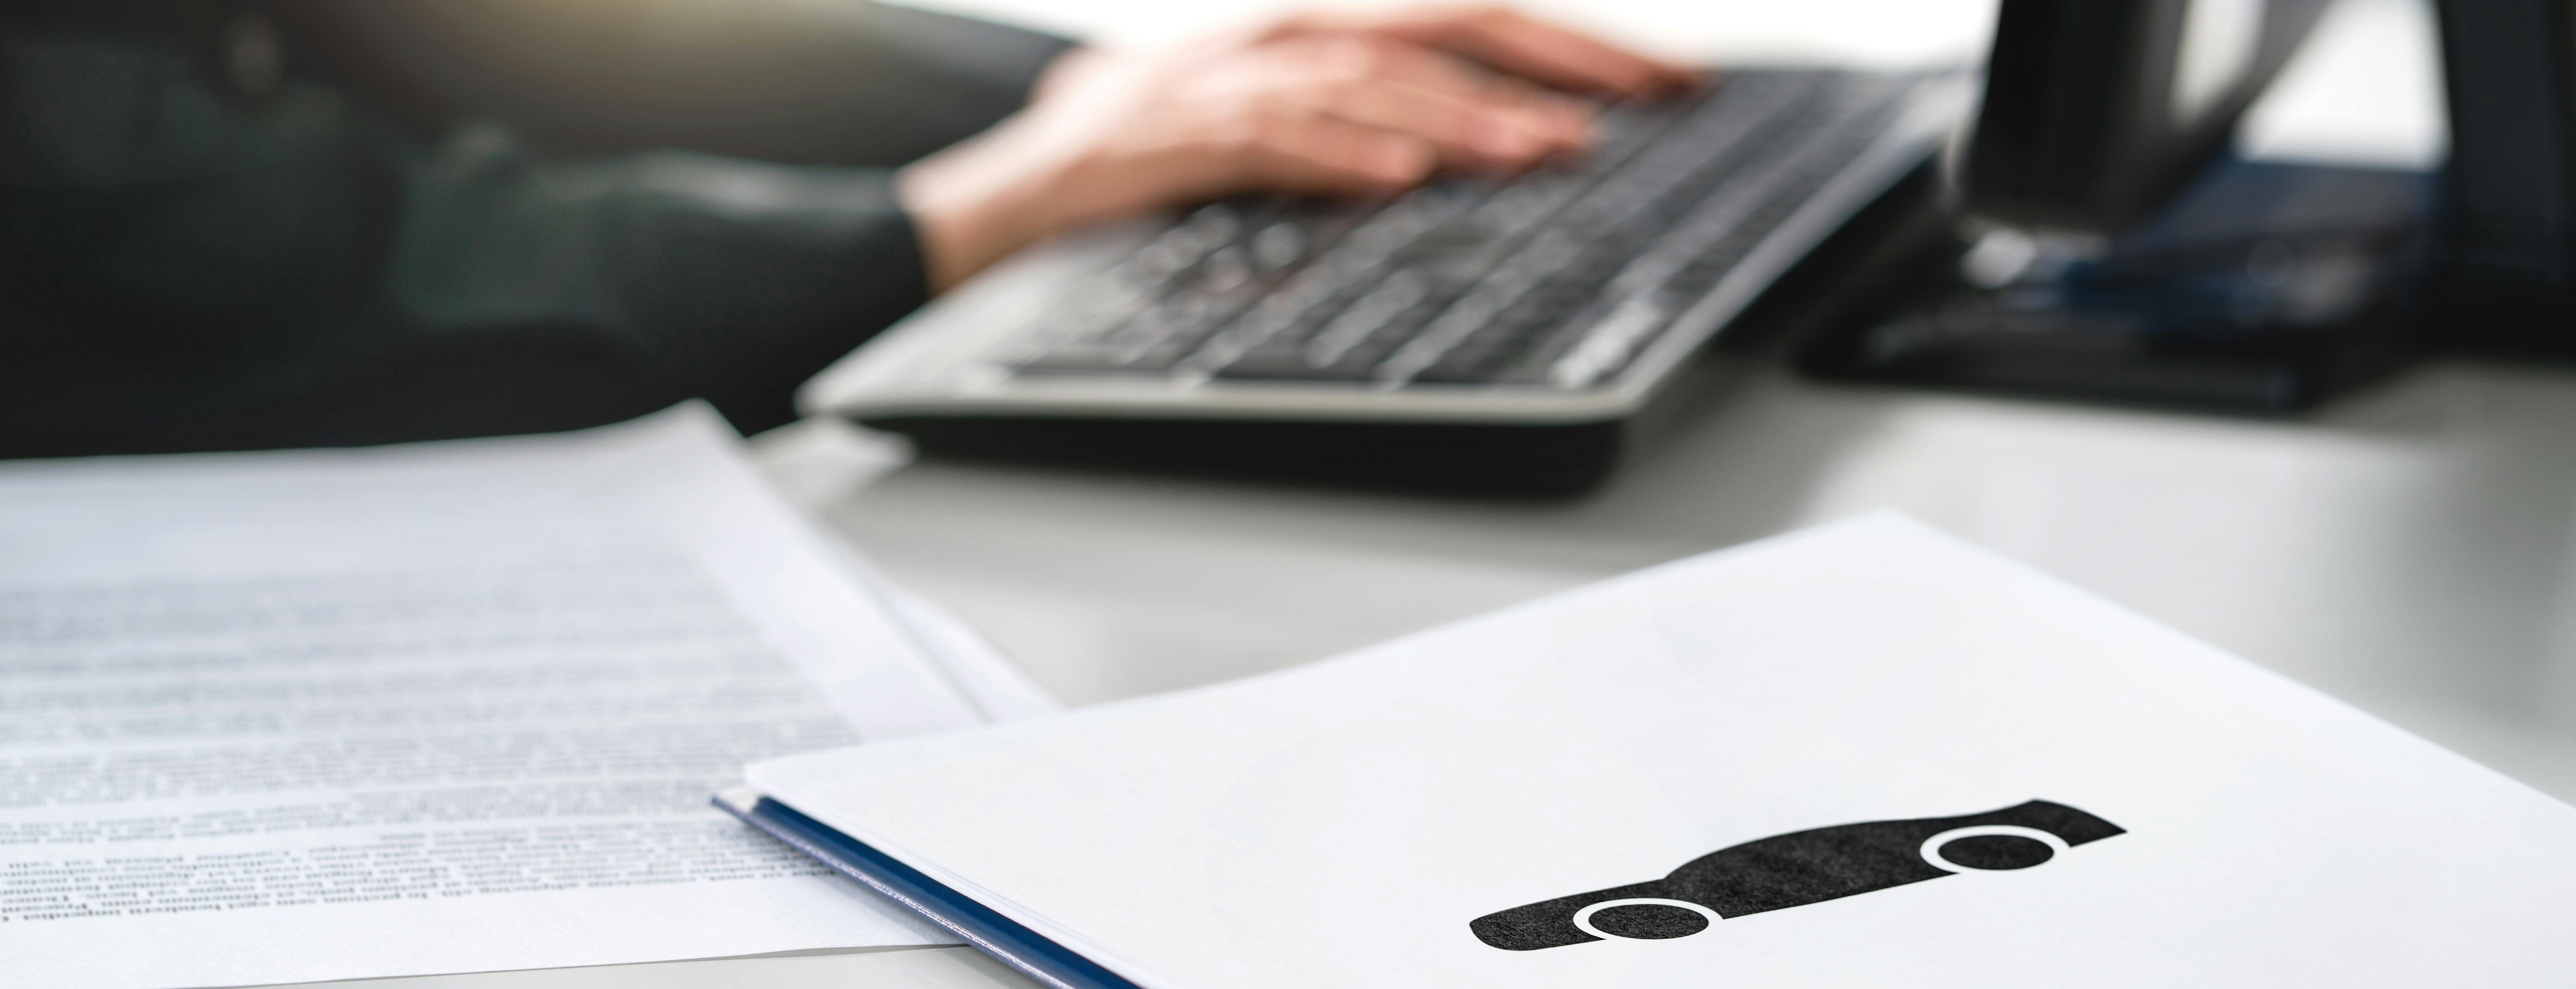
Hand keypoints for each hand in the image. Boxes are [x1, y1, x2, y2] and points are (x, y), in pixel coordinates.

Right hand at [898, 5, 1695, 291]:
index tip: (1662, 78)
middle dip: (1554, 60)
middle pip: (1442, 25)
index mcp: (1315, 28)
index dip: (1572, 42)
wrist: (1010, 187)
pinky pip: (1275, 138)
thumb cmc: (1145, 156)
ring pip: (1371, 80)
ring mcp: (1228, 78)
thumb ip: (1360, 120)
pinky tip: (1401, 175)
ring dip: (1465, 116)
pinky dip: (1341, 153)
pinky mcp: (1179, 135)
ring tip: (1544, 151)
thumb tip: (1463, 144)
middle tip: (1645, 100)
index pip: (1468, 16)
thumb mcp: (1267, 118)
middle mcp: (1282, 33)